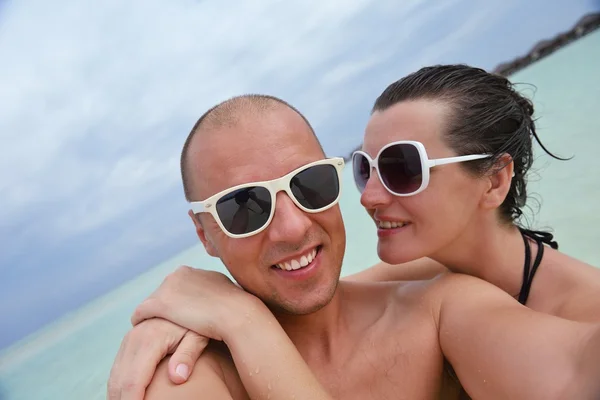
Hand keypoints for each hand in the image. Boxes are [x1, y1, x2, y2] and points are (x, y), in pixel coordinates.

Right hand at [107, 318, 207, 399]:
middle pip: (119, 382)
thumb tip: (177, 378)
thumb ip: (188, 356)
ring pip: (114, 376)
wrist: (188, 298)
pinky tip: (126, 396)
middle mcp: (133, 339)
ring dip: (118, 395)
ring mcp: (129, 339)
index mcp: (149, 340)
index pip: (133, 382)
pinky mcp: (129, 341)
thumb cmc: (197, 321)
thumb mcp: (199, 336)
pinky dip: (118, 386)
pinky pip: (117, 369)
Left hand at [131, 265, 262, 343]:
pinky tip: (145, 334)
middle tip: (166, 327)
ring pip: (152, 303)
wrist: (237, 314)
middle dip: (165, 308)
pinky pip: (141, 313)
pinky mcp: (159, 303)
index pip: (177, 286)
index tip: (180, 316)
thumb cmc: (237, 309)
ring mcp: (168, 287)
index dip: (178, 303)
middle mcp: (179, 274)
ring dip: (154, 316)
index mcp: (193, 271)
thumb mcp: (226, 293)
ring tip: (156, 332)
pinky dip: (141, 322)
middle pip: (163, 293)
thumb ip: (214, 292)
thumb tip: (214, 298)